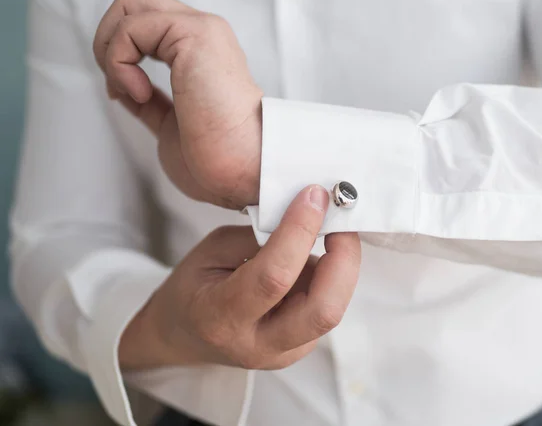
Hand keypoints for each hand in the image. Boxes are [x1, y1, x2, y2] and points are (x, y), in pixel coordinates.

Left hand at [93, 0, 261, 208]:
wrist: (244, 169)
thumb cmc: (219, 159)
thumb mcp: (170, 124)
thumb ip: (151, 100)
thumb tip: (121, 85)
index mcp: (201, 53)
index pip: (147, 24)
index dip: (120, 53)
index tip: (123, 94)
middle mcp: (203, 34)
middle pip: (134, 4)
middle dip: (107, 40)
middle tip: (116, 82)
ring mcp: (202, 30)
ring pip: (129, 6)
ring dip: (110, 50)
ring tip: (128, 88)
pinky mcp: (195, 34)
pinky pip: (132, 27)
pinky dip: (119, 61)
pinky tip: (138, 91)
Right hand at [119, 186, 360, 369]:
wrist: (185, 335)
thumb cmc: (195, 288)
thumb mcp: (212, 250)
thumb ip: (257, 237)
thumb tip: (304, 215)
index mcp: (221, 318)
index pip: (274, 277)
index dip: (300, 232)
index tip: (314, 197)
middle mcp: (257, 345)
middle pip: (322, 310)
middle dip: (344, 259)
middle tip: (341, 223)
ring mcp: (283, 354)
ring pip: (331, 308)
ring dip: (337, 267)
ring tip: (322, 239)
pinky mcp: (300, 350)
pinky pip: (326, 308)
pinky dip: (328, 279)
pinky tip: (309, 263)